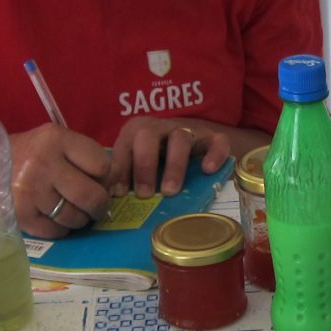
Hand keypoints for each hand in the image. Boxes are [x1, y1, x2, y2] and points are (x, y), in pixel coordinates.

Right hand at [10, 124, 114, 237]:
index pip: (102, 166)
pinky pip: (55, 231)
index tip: (97, 180)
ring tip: (73, 212)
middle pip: (91, 196)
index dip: (105, 176)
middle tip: (96, 208)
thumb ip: (82, 157)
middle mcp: (43, 163)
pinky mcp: (21, 215)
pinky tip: (55, 219)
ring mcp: (31, 191)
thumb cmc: (28, 153)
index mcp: (56, 139)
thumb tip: (111, 188)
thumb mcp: (54, 141)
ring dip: (80, 219)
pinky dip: (61, 229)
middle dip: (99, 206)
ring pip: (74, 217)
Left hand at [109, 116, 232, 197]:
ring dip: (174, 165)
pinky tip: (207, 171)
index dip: (120, 168)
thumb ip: (128, 178)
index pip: (124, 144)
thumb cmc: (158, 164)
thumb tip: (114, 203)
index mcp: (136, 131)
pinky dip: (214, 154)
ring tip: (170, 191)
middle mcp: (160, 127)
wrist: (193, 149)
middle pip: (148, 134)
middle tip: (144, 194)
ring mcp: (187, 130)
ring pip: (180, 138)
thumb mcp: (138, 168)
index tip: (119, 193)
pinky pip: (217, 141)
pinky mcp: (211, 138)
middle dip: (144, 165)